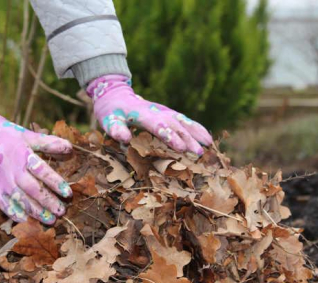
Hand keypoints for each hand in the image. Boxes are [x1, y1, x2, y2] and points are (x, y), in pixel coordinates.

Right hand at [0, 112, 72, 224]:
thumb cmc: (8, 136)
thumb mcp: (29, 136)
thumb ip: (49, 143)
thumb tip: (70, 148)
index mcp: (23, 156)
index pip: (43, 172)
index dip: (56, 183)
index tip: (68, 193)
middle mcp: (13, 171)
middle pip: (34, 190)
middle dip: (49, 202)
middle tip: (62, 212)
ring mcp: (2, 183)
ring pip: (21, 201)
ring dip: (36, 212)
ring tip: (50, 220)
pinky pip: (5, 206)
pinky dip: (16, 214)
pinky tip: (28, 221)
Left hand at [86, 75, 212, 154]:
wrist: (116, 94)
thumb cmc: (111, 111)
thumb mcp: (108, 120)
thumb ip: (116, 129)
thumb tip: (125, 139)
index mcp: (142, 114)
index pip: (158, 126)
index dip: (170, 137)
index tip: (181, 148)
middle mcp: (157, 112)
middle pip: (175, 125)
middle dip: (188, 139)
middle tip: (200, 153)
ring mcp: (165, 111)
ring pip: (183, 121)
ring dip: (197, 133)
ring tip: (209, 144)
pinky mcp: (169, 113)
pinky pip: (185, 121)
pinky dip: (197, 128)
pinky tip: (207, 138)